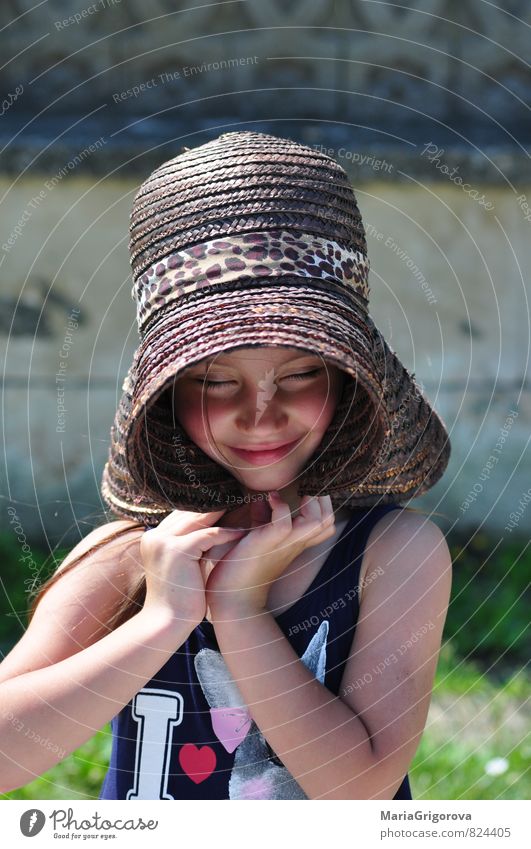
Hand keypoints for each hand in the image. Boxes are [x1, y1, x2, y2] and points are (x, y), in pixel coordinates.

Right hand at [140, 508, 246, 626]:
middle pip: (189, 513)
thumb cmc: (178, 599)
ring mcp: (164, 542)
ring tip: (243, 509)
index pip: (181, 516)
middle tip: (238, 499)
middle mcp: (155, 536)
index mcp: (153, 538)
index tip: (226, 504)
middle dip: (214, 507)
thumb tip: (210, 533)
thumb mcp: (181, 566)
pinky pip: (208, 535)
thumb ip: (188, 548)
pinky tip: (243, 532)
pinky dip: (227, 533)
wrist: (166, 623)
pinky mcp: (177, 550)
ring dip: (223, 515)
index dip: (203, 510)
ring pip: (199, 519)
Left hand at [205, 493, 335, 615]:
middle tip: (303, 490)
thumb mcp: (257, 539)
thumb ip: (262, 519)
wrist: (232, 598)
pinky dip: (280, 507)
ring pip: (317, 521)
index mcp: (295, 543)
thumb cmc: (242, 568)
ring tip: (293, 494)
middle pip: (328, 520)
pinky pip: (284, 523)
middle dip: (322, 499)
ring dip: (309, 503)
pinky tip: (270, 499)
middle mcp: (295, 543)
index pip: (326, 524)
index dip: (324, 505)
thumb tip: (262, 499)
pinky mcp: (266, 544)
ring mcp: (283, 544)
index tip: (306, 490)